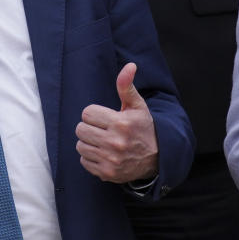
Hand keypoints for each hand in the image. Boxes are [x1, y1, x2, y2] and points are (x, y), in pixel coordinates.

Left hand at [75, 62, 158, 183]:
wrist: (158, 159)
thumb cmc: (143, 128)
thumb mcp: (137, 106)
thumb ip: (127, 86)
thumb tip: (129, 66)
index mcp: (121, 123)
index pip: (87, 113)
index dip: (94, 114)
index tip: (106, 118)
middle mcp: (116, 142)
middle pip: (80, 129)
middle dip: (90, 127)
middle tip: (103, 129)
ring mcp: (111, 159)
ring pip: (80, 145)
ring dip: (89, 142)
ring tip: (103, 141)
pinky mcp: (107, 173)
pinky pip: (84, 161)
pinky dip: (91, 157)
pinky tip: (104, 154)